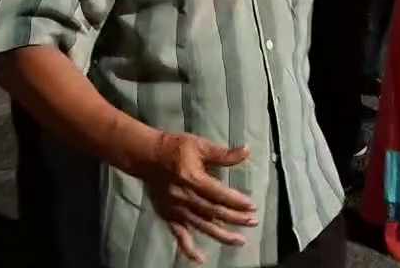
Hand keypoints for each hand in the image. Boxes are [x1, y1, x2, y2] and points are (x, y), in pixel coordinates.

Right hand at [141, 133, 256, 261]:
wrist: (146, 156)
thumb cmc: (175, 148)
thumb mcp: (199, 145)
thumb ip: (223, 154)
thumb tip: (247, 151)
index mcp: (192, 178)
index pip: (218, 193)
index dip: (236, 201)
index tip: (252, 206)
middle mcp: (184, 197)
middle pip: (213, 212)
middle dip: (235, 218)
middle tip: (253, 222)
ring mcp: (176, 209)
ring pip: (202, 225)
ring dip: (222, 235)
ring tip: (240, 241)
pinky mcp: (168, 216)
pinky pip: (179, 235)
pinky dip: (188, 248)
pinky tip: (200, 259)